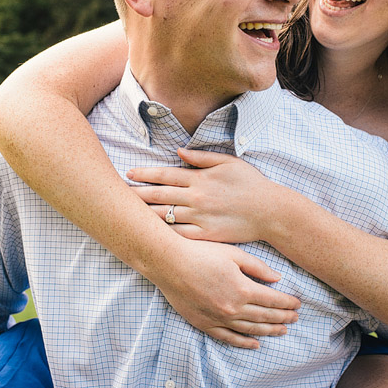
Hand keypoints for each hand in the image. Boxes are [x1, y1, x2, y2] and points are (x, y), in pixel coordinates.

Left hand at [127, 148, 278, 242]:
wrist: (270, 212)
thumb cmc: (251, 184)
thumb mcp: (228, 162)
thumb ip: (201, 157)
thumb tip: (179, 151)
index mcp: (200, 179)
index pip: (165, 175)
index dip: (145, 173)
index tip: (129, 173)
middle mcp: (196, 198)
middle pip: (159, 195)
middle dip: (137, 193)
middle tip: (118, 192)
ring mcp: (200, 218)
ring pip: (165, 216)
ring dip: (145, 213)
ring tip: (128, 212)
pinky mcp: (206, 236)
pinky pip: (180, 235)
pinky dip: (164, 233)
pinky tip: (151, 232)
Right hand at [152, 237, 299, 348]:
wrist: (169, 263)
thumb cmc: (200, 253)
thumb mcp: (233, 254)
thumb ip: (257, 267)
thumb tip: (277, 279)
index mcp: (242, 288)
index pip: (273, 299)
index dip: (287, 303)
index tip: (298, 304)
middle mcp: (233, 307)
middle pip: (265, 316)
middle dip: (283, 317)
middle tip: (295, 318)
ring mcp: (219, 318)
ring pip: (251, 330)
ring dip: (269, 331)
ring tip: (283, 330)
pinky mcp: (205, 324)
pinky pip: (229, 338)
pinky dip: (244, 343)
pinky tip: (256, 344)